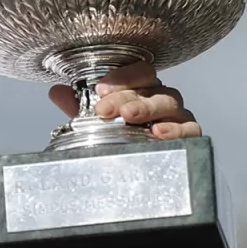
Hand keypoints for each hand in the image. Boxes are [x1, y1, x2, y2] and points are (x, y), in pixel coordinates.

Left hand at [47, 61, 201, 139]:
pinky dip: (176, 129)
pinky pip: (190, 129)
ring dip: (148, 108)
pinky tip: (158, 133)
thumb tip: (56, 91)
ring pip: (170, 104)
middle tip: (104, 110)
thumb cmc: (119, 138)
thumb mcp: (95, 122)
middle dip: (125, 97)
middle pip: (151, 88)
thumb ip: (78, 105)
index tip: (100, 89)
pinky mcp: (190, 136)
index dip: (122, 77)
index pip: (141, 71)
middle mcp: (162, 99)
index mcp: (143, 89)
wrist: (138, 176)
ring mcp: (178, 117)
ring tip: (129, 116)